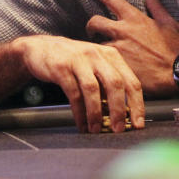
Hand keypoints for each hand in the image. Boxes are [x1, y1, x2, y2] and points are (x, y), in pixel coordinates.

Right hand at [16, 35, 144, 133]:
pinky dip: (79, 112)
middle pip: (115, 84)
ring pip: (93, 89)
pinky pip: (73, 93)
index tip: (138, 124)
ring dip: (96, 113)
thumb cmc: (74, 62)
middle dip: (119, 110)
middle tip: (118, 130)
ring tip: (96, 130)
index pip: (131, 81)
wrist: (40, 48)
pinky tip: (81, 124)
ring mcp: (79, 60)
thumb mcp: (96, 66)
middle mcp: (98, 55)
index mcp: (112, 56)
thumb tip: (124, 114)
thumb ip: (109, 85)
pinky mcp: (61, 67)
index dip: (137, 104)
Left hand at [81, 0, 178, 96]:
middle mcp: (122, 31)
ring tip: (104, 55)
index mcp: (134, 18)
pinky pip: (103, 62)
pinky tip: (108, 69)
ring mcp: (118, 49)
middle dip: (90, 25)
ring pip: (96, 44)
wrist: (177, 73)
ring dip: (98, 48)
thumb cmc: (175, 48)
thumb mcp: (169, 23)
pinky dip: (104, 64)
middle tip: (92, 31)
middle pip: (94, 21)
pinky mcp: (116, 66)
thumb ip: (156, 6)